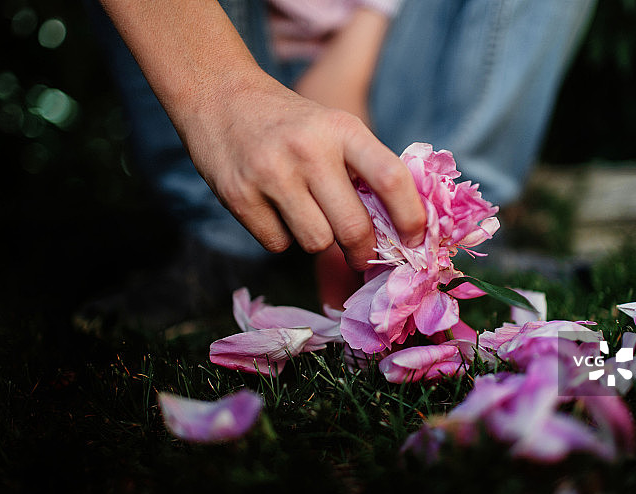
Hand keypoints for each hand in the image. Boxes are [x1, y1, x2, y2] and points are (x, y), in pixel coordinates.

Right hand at [183, 77, 424, 269]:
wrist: (219, 97)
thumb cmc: (290, 123)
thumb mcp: (334, 127)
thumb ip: (364, 169)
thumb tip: (400, 231)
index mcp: (342, 129)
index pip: (391, 178)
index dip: (411, 218)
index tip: (416, 241)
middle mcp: (308, 150)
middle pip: (353, 228)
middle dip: (363, 251)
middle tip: (362, 254)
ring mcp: (271, 174)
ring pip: (317, 243)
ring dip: (318, 240)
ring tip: (305, 212)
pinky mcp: (239, 197)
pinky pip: (278, 244)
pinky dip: (281, 237)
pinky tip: (273, 209)